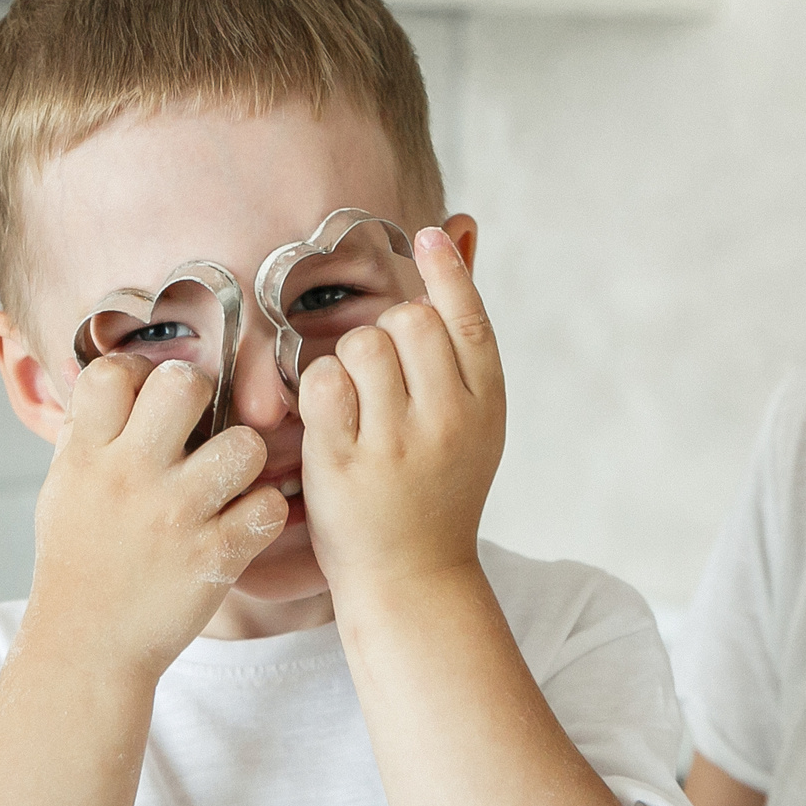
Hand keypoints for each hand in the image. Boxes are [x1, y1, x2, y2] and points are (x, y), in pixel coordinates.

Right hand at [20, 354, 285, 681]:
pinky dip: (262, 513)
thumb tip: (111, 380)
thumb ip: (87, 434)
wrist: (87, 646)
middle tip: (200, 425)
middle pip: (184, 385)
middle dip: (201, 395)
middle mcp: (131, 477)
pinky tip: (243, 522)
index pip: (115, 373)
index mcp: (88, 456)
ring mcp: (176, 516)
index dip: (139, 374)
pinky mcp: (215, 557)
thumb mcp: (64, 489)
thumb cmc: (78, 563)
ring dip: (244, 457)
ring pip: (244, 443)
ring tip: (229, 478)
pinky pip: (267, 506)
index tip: (148, 398)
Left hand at [297, 227, 503, 597]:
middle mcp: (450, 419)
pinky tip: (330, 421)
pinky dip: (318, 393)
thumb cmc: (439, 485)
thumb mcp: (473, 413)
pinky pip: (322, 384)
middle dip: (384, 332)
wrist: (414, 577)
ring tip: (359, 405)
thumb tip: (461, 227)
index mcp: (487, 404)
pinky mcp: (347, 463)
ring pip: (360, 346)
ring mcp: (398, 442)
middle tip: (383, 378)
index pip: (470, 318)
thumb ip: (463, 327)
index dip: (448, 271)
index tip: (425, 238)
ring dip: (349, 363)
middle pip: (406, 321)